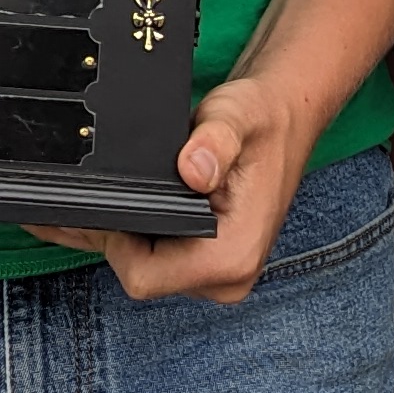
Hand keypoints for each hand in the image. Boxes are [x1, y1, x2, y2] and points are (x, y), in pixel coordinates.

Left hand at [26, 74, 316, 305]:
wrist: (282, 120)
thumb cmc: (261, 119)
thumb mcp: (236, 116)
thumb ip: (215, 141)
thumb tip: (193, 170)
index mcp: (233, 256)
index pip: (144, 277)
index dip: (117, 242)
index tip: (112, 199)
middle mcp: (227, 277)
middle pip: (139, 274)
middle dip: (118, 235)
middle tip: (111, 187)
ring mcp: (216, 275)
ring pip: (143, 268)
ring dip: (127, 233)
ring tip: (127, 191)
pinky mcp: (206, 265)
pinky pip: (154, 261)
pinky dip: (135, 235)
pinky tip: (125, 208)